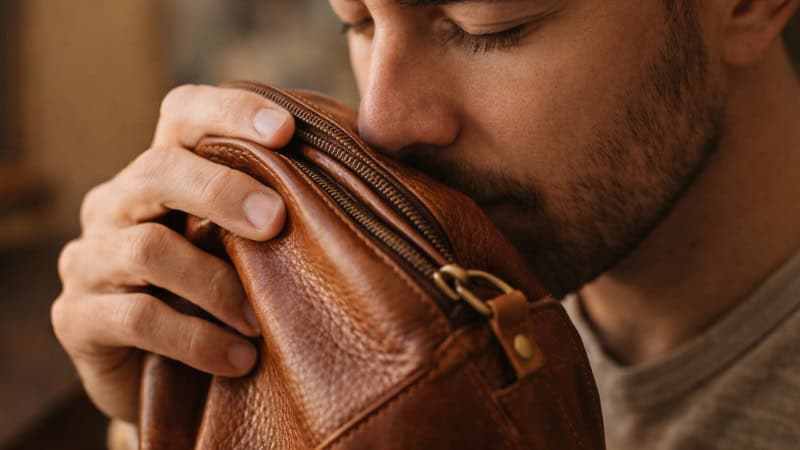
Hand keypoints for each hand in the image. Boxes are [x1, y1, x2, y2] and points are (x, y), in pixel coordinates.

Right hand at [52, 85, 294, 422]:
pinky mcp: (78, 317)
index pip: (181, 114)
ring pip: (148, 250)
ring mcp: (90, 260)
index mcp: (159, 174)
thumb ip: (276, 210)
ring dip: (216, 285)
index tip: (286, 130)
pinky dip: (197, 339)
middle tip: (275, 222)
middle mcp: (115, 206)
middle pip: (157, 171)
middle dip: (221, 191)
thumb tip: (357, 168)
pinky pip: (138, 318)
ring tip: (260, 321)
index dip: (229, 112)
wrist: (169, 382)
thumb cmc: (221, 299)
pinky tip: (239, 359)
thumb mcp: (246, 248)